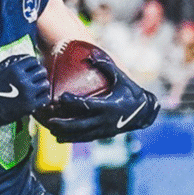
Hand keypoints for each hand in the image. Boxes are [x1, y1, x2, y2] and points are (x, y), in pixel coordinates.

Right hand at [0, 55, 49, 129]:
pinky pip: (45, 98)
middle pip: (41, 71)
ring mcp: (28, 93)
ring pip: (45, 84)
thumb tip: (25, 57)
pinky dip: (43, 97)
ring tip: (37, 88)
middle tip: (36, 78)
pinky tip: (37, 97)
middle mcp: (23, 80)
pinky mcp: (30, 106)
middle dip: (39, 74)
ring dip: (42, 85)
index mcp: (14, 69)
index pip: (33, 61)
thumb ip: (12, 62)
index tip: (32, 69)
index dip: (33, 64)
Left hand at [38, 48, 158, 142]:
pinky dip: (72, 139)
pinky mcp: (103, 135)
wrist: (144, 112)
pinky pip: (85, 138)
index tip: (60, 97)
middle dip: (64, 124)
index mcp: (109, 106)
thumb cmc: (131, 92)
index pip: (87, 105)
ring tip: (50, 130)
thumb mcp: (121, 78)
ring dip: (65, 134)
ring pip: (81, 135)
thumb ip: (106, 66)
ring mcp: (104, 130)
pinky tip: (59, 138)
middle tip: (49, 120)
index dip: (73, 102)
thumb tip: (91, 55)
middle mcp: (105, 120)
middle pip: (80, 125)